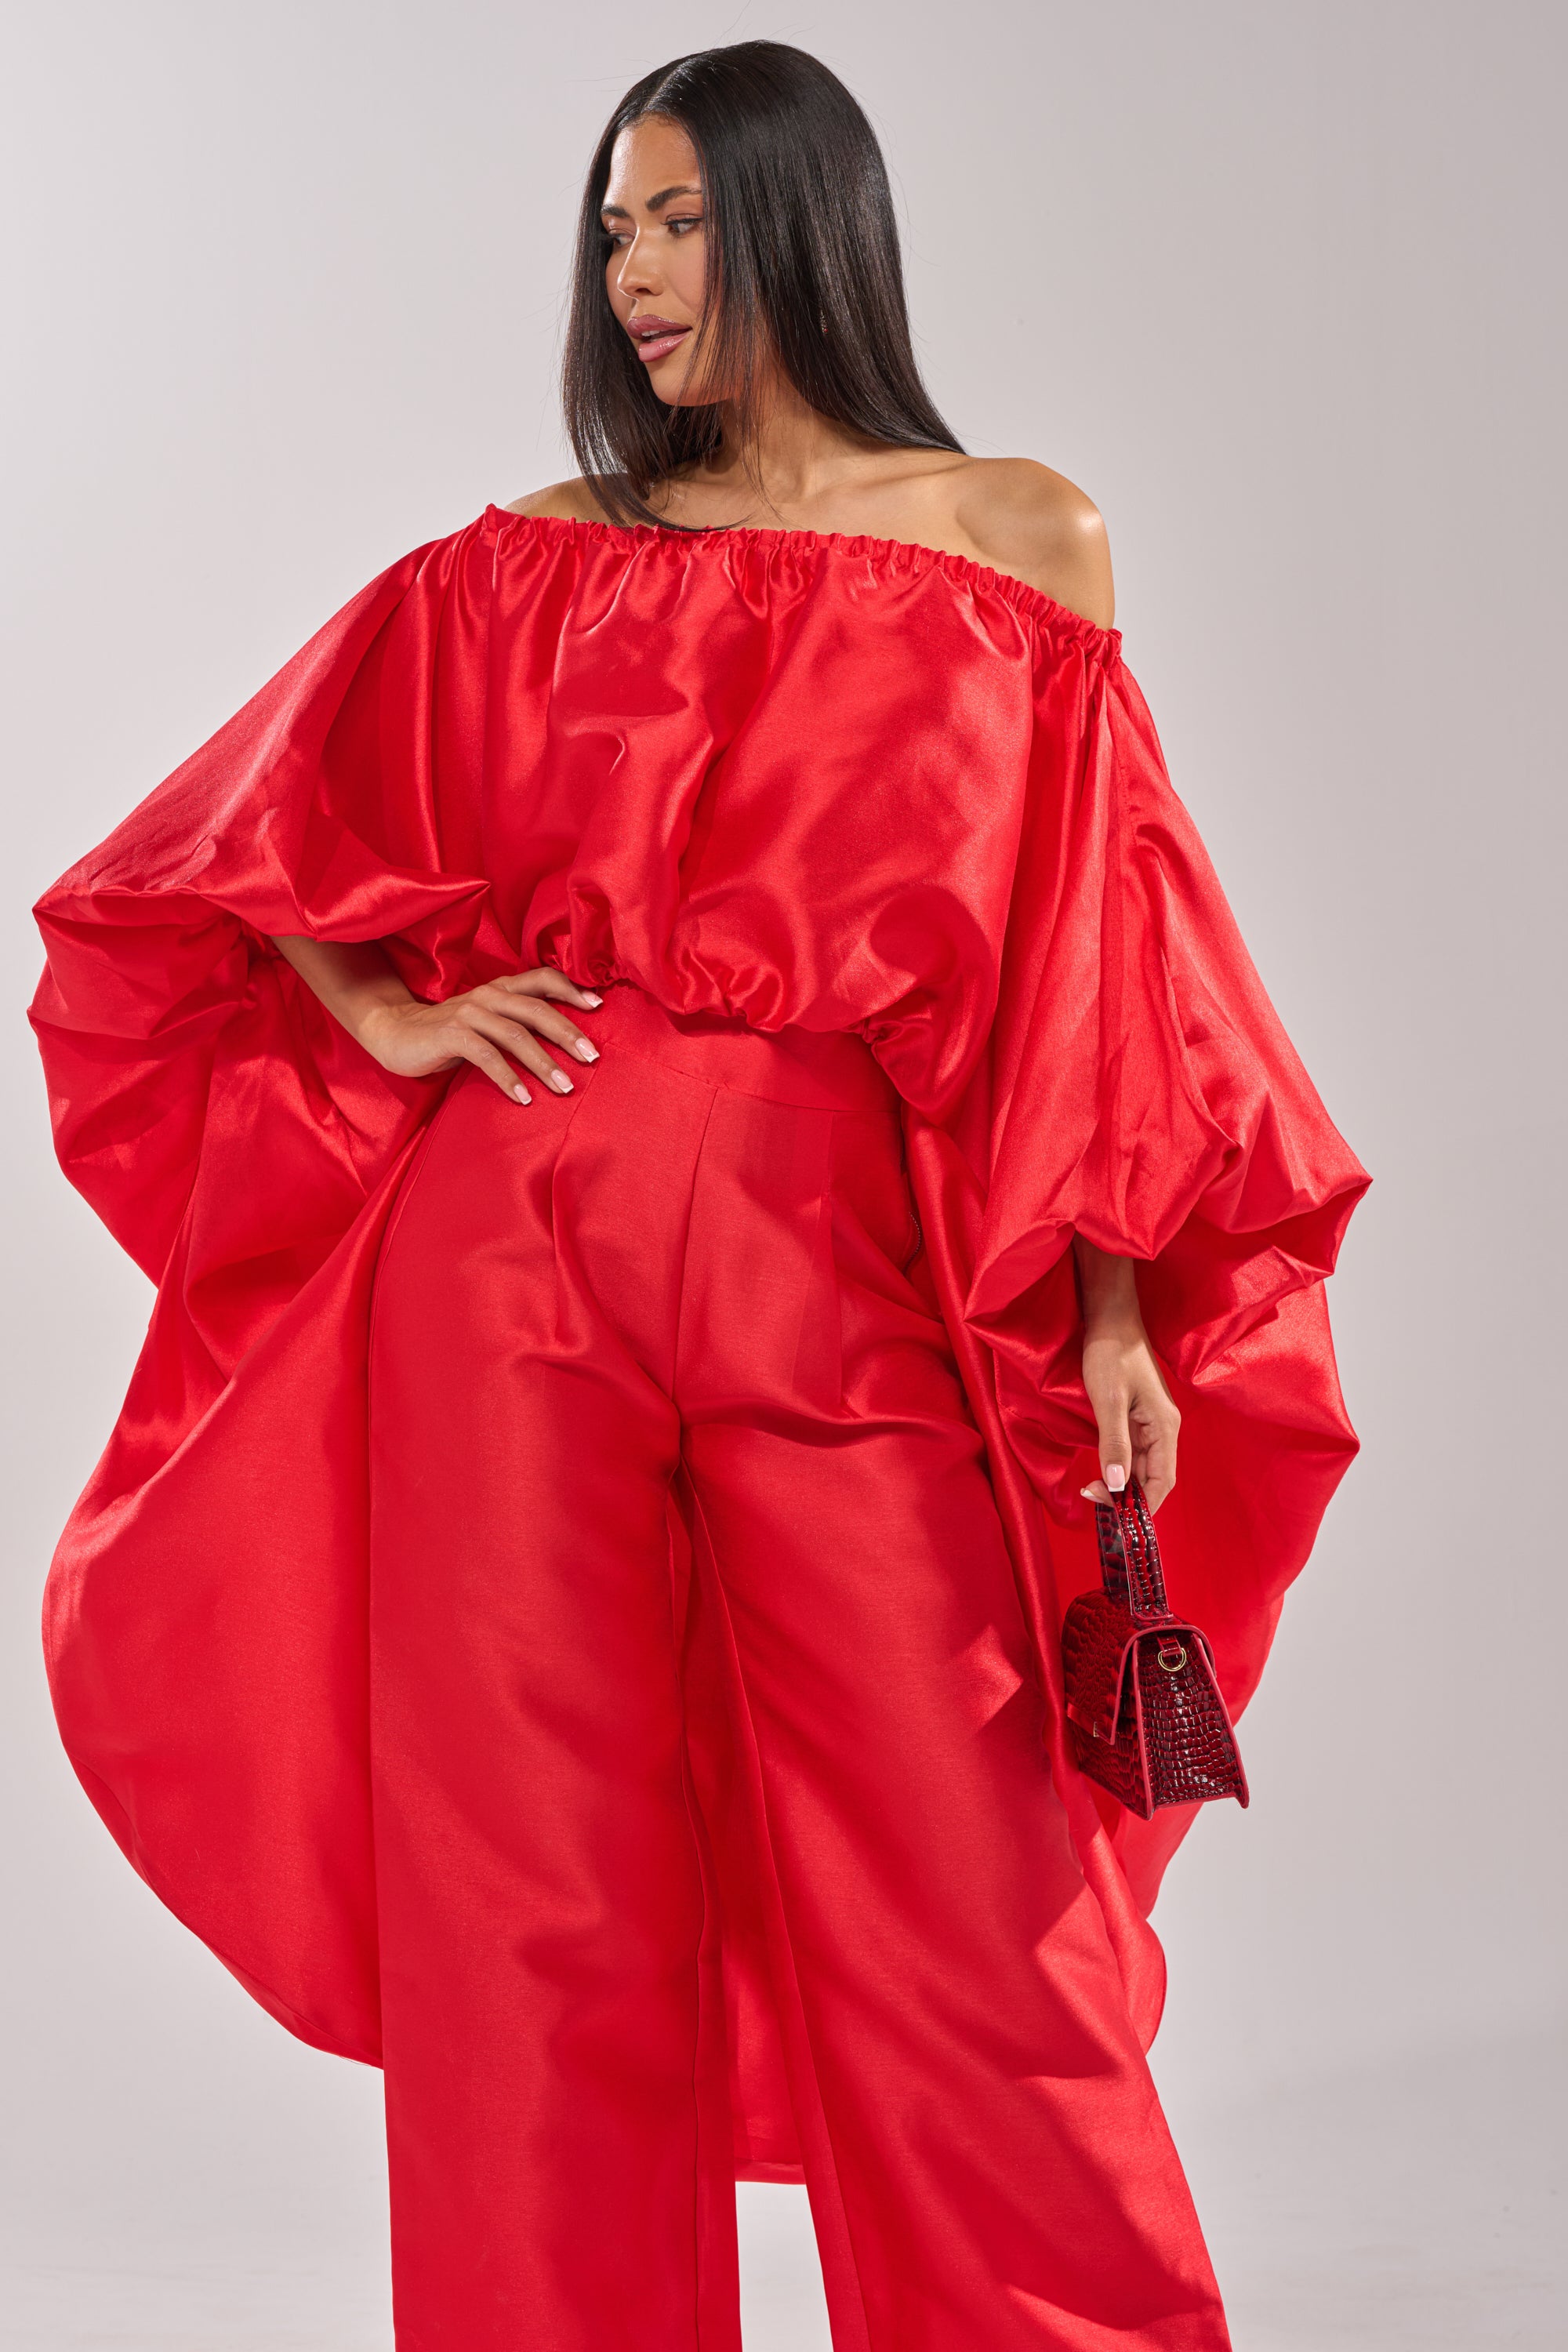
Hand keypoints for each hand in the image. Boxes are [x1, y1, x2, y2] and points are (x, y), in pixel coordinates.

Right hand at [359, 968, 603, 1102]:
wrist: (393, 1032)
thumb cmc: (447, 1033)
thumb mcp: (486, 1022)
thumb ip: (516, 1024)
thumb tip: (562, 1044)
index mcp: (499, 989)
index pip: (542, 978)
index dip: (571, 988)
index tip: (598, 1005)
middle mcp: (487, 996)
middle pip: (537, 1010)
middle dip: (568, 1034)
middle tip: (592, 1058)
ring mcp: (468, 1014)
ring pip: (516, 1035)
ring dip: (543, 1063)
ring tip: (564, 1087)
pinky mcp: (451, 1035)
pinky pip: (487, 1057)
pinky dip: (508, 1078)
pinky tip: (524, 1098)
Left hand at [1071, 1239, 1178, 1511]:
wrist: (1109, 1317)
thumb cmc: (1110, 1354)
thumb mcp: (1109, 1400)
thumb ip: (1114, 1443)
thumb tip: (1117, 1485)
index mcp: (1165, 1426)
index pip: (1163, 1480)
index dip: (1145, 1505)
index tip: (1120, 1521)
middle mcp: (1163, 1428)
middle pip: (1153, 1477)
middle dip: (1128, 1497)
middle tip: (1094, 1503)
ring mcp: (1150, 1422)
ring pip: (1142, 1466)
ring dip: (1122, 1484)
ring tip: (1094, 1494)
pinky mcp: (1136, 1416)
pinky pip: (1132, 1452)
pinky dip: (1118, 1467)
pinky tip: (1101, 1473)